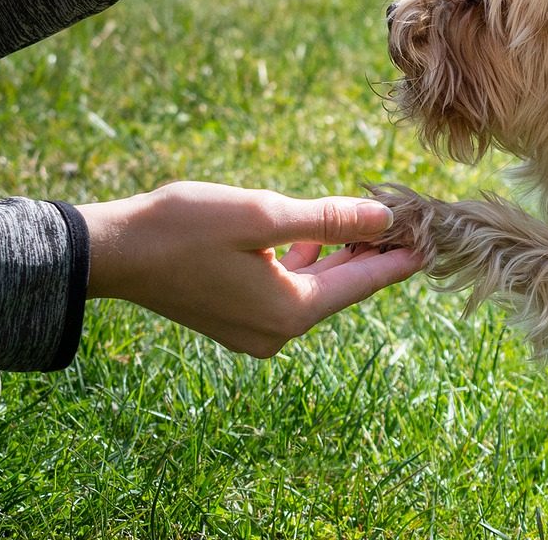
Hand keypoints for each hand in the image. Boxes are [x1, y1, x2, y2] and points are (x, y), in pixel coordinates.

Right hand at [78, 182, 421, 357]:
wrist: (111, 254)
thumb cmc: (183, 228)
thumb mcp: (263, 215)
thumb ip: (328, 220)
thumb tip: (383, 220)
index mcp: (291, 311)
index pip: (364, 283)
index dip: (401, 256)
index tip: (436, 236)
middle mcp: (278, 332)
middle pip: (342, 288)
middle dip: (372, 253)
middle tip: (407, 219)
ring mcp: (254, 331)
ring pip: (315, 289)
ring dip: (339, 256)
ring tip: (369, 222)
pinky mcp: (234, 320)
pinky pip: (287, 292)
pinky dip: (306, 264)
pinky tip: (312, 238)